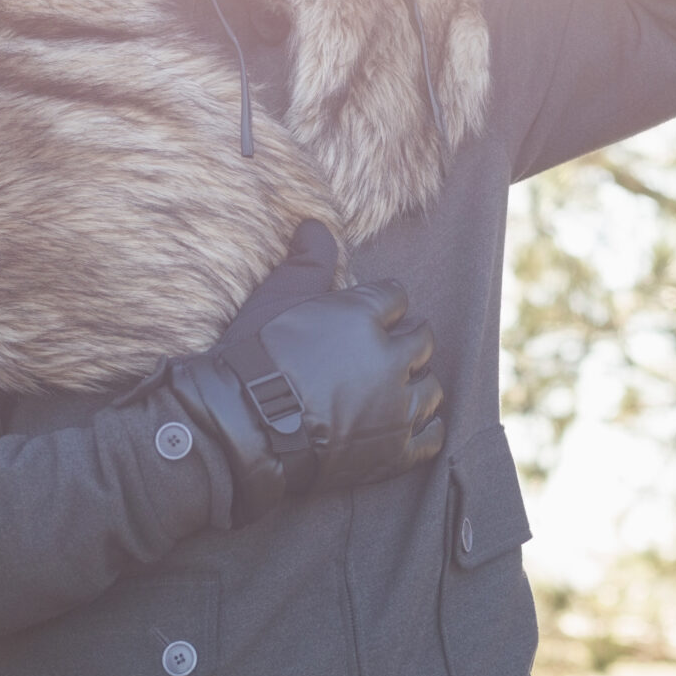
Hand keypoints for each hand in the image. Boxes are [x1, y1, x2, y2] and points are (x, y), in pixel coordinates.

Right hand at [170, 222, 446, 524]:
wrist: (244, 428)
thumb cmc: (257, 359)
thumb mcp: (276, 299)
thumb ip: (307, 260)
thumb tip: (315, 223)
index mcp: (366, 317)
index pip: (396, 297)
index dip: (382, 304)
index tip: (371, 314)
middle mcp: (391, 359)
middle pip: (421, 340)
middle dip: (406, 341)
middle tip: (384, 350)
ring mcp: (397, 408)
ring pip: (431, 388)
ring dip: (417, 384)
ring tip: (396, 387)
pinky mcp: (395, 451)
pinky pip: (431, 437)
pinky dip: (425, 429)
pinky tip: (411, 425)